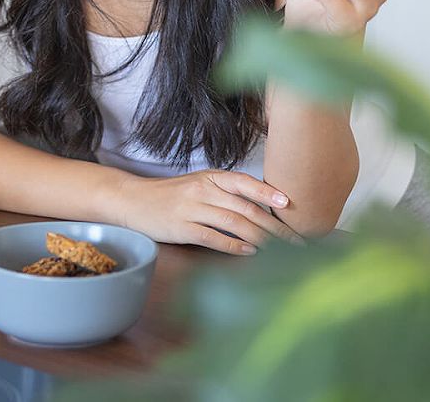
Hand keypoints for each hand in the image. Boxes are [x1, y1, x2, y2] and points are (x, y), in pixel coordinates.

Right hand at [112, 169, 304, 253]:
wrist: (133, 200)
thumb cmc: (171, 195)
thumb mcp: (199, 185)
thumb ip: (226, 194)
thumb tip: (262, 210)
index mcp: (210, 177)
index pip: (244, 182)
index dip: (267, 192)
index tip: (289, 203)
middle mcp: (203, 190)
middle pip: (246, 208)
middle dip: (275, 226)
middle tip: (296, 241)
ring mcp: (192, 209)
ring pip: (234, 223)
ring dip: (261, 239)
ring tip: (280, 251)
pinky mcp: (182, 228)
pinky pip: (213, 237)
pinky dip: (233, 246)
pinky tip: (249, 252)